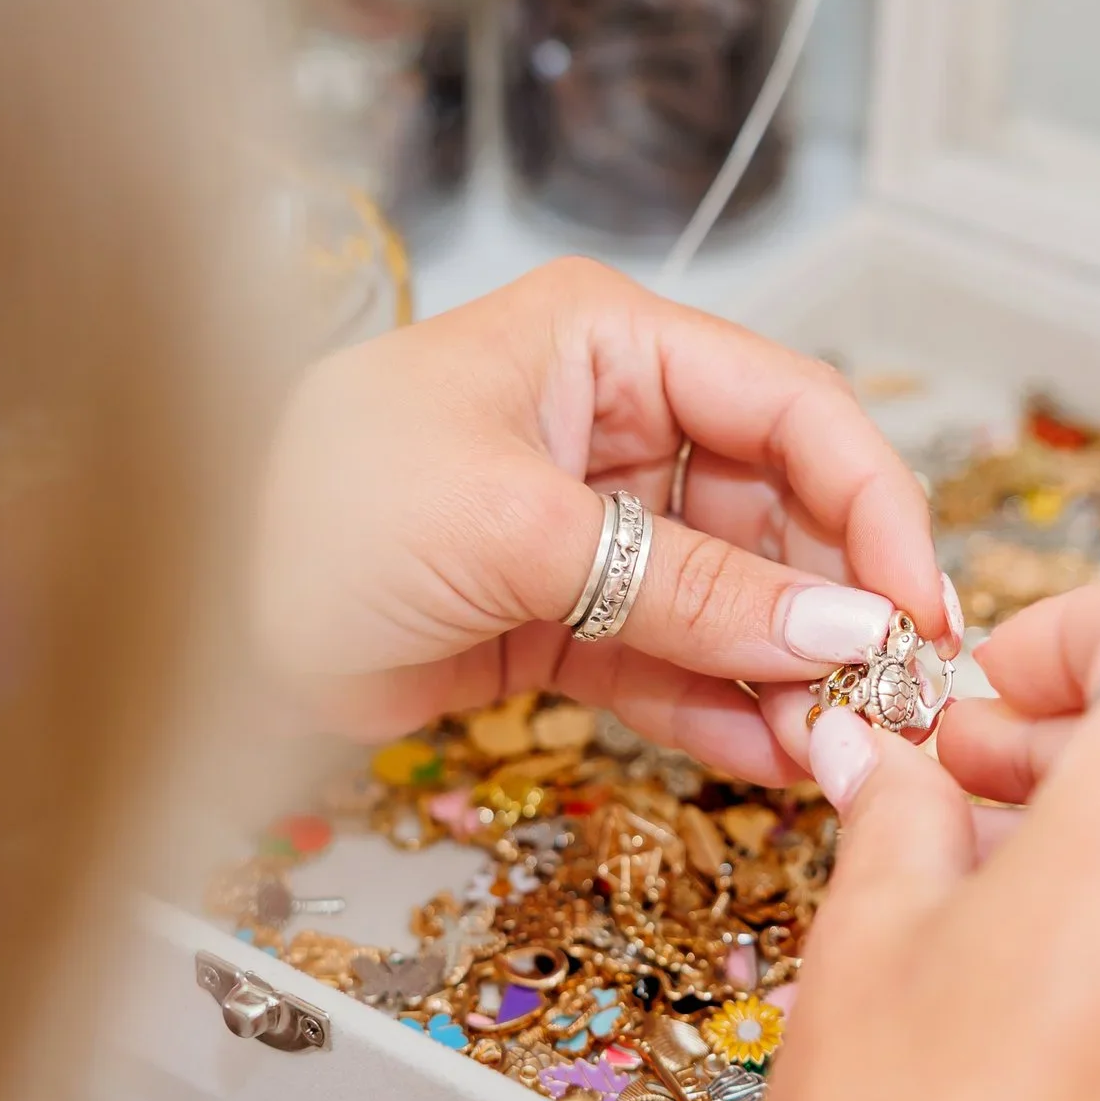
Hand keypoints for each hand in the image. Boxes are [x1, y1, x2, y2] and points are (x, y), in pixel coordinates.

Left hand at [254, 257, 953, 780]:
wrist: (183, 615)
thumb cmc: (312, 509)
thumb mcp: (516, 530)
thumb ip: (689, 586)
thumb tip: (838, 631)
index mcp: (605, 344)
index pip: (788, 409)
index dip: (869, 501)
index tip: (916, 602)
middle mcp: (610, 424)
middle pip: (774, 510)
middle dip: (832, 602)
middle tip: (889, 694)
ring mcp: (588, 527)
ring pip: (730, 596)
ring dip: (785, 670)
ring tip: (836, 745)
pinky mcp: (559, 617)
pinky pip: (671, 660)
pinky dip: (719, 709)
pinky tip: (770, 756)